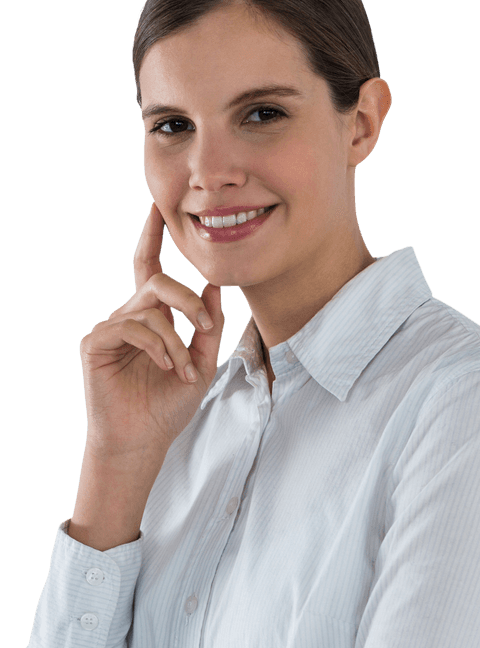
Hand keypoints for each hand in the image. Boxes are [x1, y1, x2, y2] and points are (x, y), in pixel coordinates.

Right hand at [78, 202, 224, 457]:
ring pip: (149, 309)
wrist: (144, 440)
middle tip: (206, 323)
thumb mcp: (203, 363)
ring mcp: (110, 329)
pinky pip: (129, 326)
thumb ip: (208, 325)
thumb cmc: (169, 406)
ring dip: (175, 340)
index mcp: (153, 317)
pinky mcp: (95, 344)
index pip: (152, 268)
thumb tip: (216, 285)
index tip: (158, 207)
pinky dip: (154, 344)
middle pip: (158, 282)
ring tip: (182, 371)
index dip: (153, 237)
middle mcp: (130, 316)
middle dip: (188, 299)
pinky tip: (164, 366)